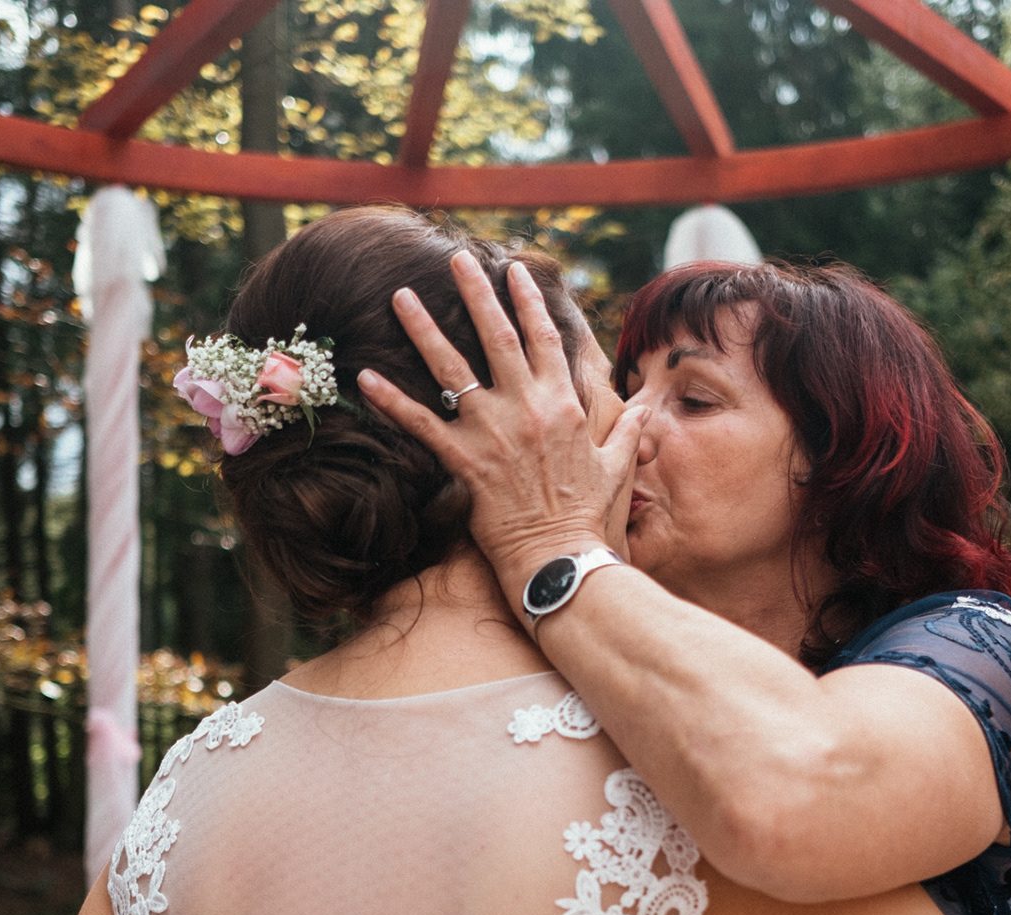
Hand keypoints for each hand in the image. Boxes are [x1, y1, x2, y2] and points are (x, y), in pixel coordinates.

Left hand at [355, 254, 646, 606]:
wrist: (562, 559)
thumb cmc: (591, 517)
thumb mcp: (617, 466)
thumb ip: (628, 429)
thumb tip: (643, 407)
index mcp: (564, 404)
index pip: (544, 338)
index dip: (528, 301)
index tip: (514, 271)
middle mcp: (527, 408)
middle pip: (497, 337)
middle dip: (476, 292)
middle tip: (457, 259)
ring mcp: (493, 432)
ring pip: (452, 369)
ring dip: (425, 330)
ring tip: (401, 297)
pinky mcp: (465, 461)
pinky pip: (421, 424)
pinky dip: (392, 401)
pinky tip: (366, 377)